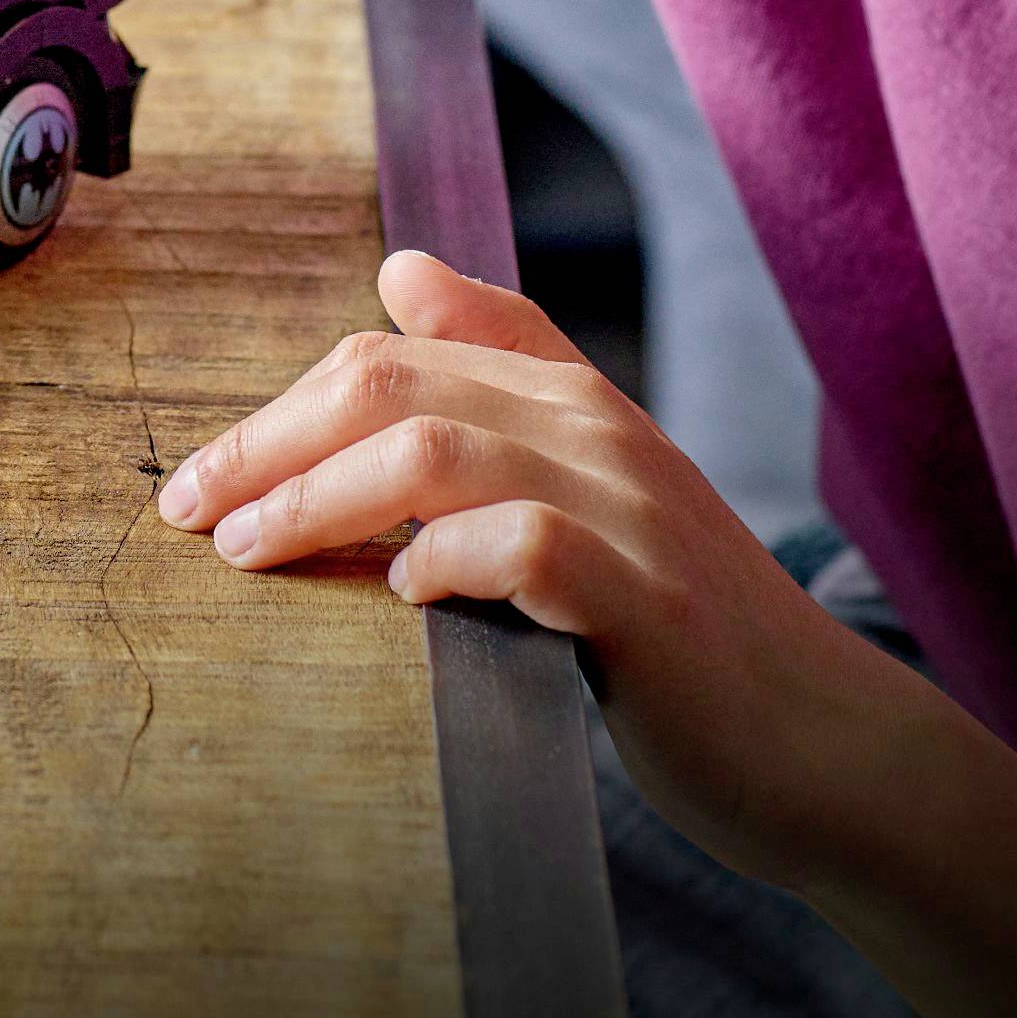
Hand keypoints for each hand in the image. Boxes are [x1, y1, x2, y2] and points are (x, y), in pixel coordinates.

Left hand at [156, 247, 877, 887]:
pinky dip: (447, 561)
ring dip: (317, 502)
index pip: (389, 354)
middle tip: (189, 515)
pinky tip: (406, 596)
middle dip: (265, 447)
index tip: (198, 481)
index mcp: (567, 395)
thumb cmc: (677, 629)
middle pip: (386, 388)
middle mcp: (593, 427)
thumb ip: (500, 377)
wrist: (826, 747)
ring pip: (432, 453)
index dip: (276, 411)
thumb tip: (399, 270)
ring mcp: (626, 508)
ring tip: (251, 554)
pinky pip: (523, 545)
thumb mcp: (583, 488)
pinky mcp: (649, 601)